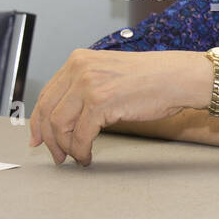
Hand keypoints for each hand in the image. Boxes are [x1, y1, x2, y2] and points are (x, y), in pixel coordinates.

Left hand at [30, 49, 204, 165]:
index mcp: (78, 60)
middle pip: (48, 110)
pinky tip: (87, 156)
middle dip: (49, 139)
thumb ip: (88, 86)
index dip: (39, 120)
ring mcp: (88, 85)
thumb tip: (70, 115)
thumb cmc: (155, 79)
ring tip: (75, 157)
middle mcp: (78, 69)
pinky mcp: (100, 103)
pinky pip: (80, 135)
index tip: (39, 138)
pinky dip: (81, 150)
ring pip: (60, 125)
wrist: (179, 78)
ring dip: (65, 147)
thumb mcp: (111, 74)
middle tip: (56, 155)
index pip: (47, 94)